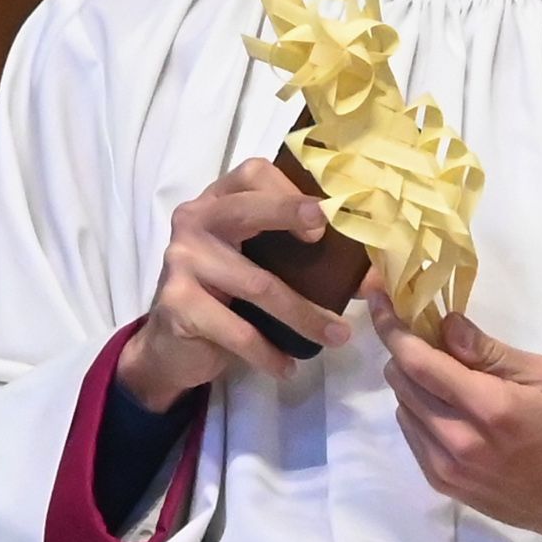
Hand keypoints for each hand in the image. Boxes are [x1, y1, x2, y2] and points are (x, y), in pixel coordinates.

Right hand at [116, 156, 355, 406]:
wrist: (172, 346)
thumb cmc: (226, 297)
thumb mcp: (258, 265)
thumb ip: (297, 256)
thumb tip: (369, 275)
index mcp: (218, 203)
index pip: (252, 174)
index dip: (289, 191)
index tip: (322, 219)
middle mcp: (194, 222)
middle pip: (245, 209)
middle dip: (288, 214)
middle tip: (323, 237)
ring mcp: (181, 262)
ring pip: (257, 283)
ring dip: (304, 315)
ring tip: (337, 336)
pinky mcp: (178, 304)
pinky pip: (237, 330)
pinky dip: (268, 353)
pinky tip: (287, 367)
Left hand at [378, 311, 541, 541]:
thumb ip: (491, 352)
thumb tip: (446, 326)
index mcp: (489, 407)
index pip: (419, 362)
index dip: (391, 327)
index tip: (378, 298)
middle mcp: (458, 440)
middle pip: (402, 382)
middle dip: (407, 351)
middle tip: (429, 337)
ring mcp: (446, 466)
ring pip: (402, 407)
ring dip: (413, 383)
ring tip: (446, 376)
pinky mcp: (442, 483)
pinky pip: (411, 435)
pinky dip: (419, 411)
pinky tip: (448, 407)